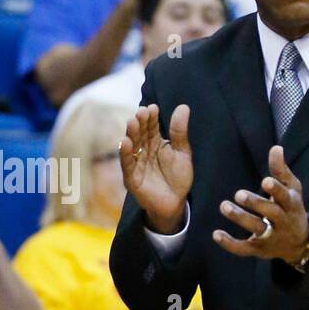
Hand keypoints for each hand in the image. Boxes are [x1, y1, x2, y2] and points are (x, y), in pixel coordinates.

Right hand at [120, 103, 192, 233]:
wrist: (175, 203)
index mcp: (155, 143)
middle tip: (142, 111)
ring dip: (131, 134)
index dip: (151, 118)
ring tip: (132, 121)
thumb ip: (179, 132)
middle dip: (140, 123)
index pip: (151, 127)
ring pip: (132, 146)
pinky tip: (125, 142)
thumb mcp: (182, 152)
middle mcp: (143, 151)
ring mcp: (136, 164)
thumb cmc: (178, 177)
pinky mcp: (131, 178)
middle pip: (140, 134)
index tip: (153, 107)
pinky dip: (125, 153)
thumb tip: (183, 106)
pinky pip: (127, 164)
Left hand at [213, 145, 308, 263]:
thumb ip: (281, 170)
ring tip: (224, 206)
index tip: (266, 181)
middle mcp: (283, 221)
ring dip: (240, 218)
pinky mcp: (259, 249)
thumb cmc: (291, 208)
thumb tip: (275, 148)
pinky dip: (230, 243)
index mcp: (290, 204)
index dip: (276, 190)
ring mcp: (271, 237)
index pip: (285, 197)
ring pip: (257, 229)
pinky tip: (216, 234)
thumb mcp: (291, 189)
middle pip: (271, 213)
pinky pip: (244, 248)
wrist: (299, 243)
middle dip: (256, 204)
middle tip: (238, 194)